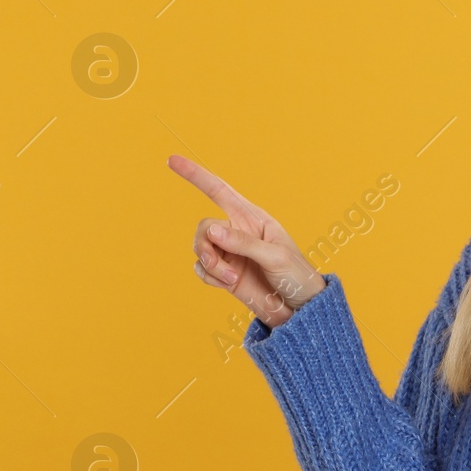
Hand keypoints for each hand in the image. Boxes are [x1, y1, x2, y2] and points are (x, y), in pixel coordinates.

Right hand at [169, 154, 326, 328]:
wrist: (299, 310)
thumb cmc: (296, 277)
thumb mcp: (274, 256)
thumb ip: (242, 242)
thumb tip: (212, 230)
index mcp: (252, 218)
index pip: (219, 190)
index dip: (195, 175)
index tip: (171, 160)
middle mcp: (237, 232)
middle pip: (203, 227)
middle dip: (205, 246)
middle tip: (215, 262)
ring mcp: (229, 253)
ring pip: (200, 249)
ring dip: (211, 265)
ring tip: (231, 278)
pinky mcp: (224, 274)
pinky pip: (201, 270)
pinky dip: (210, 277)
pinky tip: (228, 284)